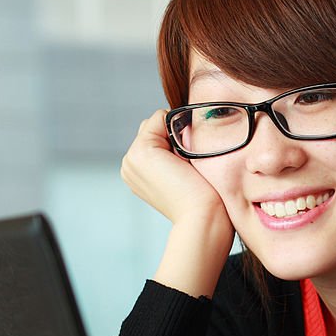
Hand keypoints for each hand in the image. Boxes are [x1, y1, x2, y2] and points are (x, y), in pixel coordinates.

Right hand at [121, 110, 234, 296]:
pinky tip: (184, 157)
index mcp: (139, 173)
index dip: (177, 142)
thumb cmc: (205, 200)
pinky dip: (177, 129)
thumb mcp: (187, 170)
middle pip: (154, 127)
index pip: (156, 137)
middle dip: (174, 136)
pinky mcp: (141, 152)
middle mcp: (130, 166)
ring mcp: (131, 159)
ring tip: (186, 165)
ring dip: (177, 135)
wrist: (203, 218)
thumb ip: (177, 150)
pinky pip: (160, 118)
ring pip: (157, 122)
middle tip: (188, 167)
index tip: (189, 168)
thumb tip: (183, 122)